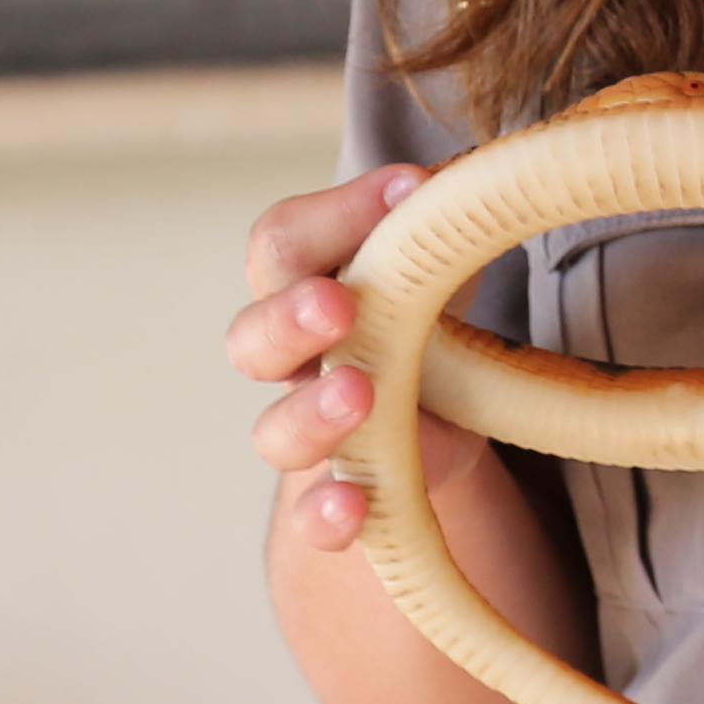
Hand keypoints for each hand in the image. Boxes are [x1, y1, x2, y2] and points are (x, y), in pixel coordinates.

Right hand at [232, 165, 481, 552]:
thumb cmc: (421, 319)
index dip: (334, 215)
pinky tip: (352, 506)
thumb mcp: (431, 268)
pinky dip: (326, 515)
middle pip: (253, 337)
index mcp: (303, 287)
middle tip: (338, 303)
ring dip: (312, 412)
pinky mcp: (341, 497)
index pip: (282, 244)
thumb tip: (451, 185)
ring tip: (359, 393)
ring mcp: (308, 433)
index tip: (408, 191)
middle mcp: (290, 362)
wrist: (431, 418)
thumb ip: (434, 229)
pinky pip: (310, 517)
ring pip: (274, 432)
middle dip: (291, 318)